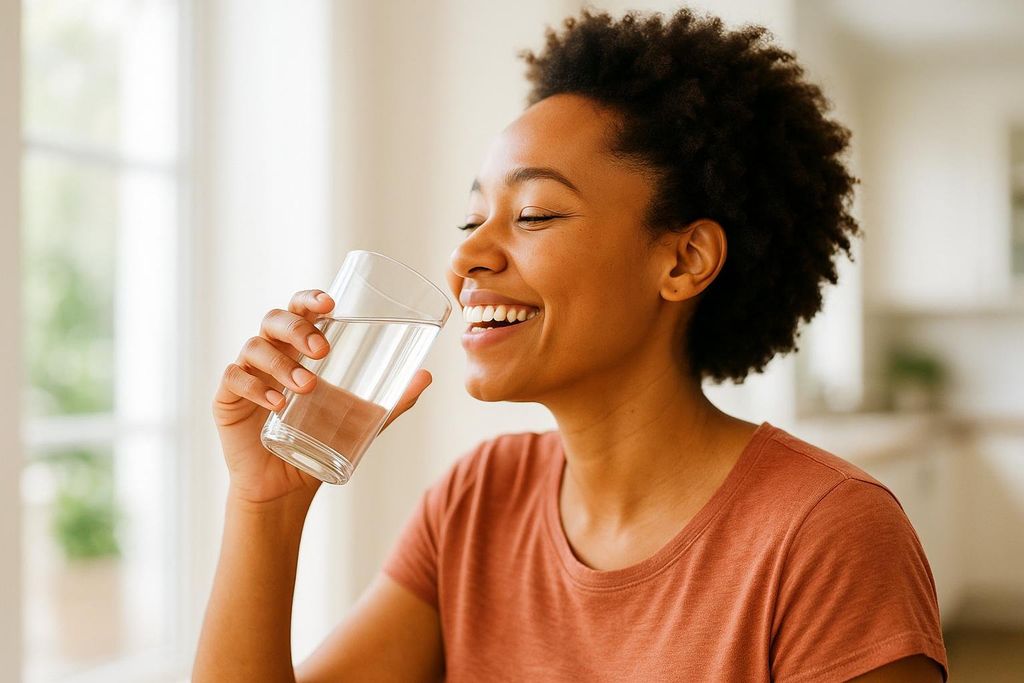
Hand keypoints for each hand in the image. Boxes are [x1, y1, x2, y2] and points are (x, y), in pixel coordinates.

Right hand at [211, 289, 433, 505]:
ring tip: (307, 386)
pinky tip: (276, 403)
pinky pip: (233, 378)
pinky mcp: (226, 398)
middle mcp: (271, 353)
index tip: (330, 304)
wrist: (286, 484)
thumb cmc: (322, 439)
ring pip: (255, 346)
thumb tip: (427, 375)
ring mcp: (246, 373)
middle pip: (275, 319)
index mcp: (299, 348)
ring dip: (282, 362)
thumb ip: (393, 400)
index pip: (300, 309)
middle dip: (299, 329)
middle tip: (324, 350)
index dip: (310, 299)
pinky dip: (255, 386)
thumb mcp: (362, 419)